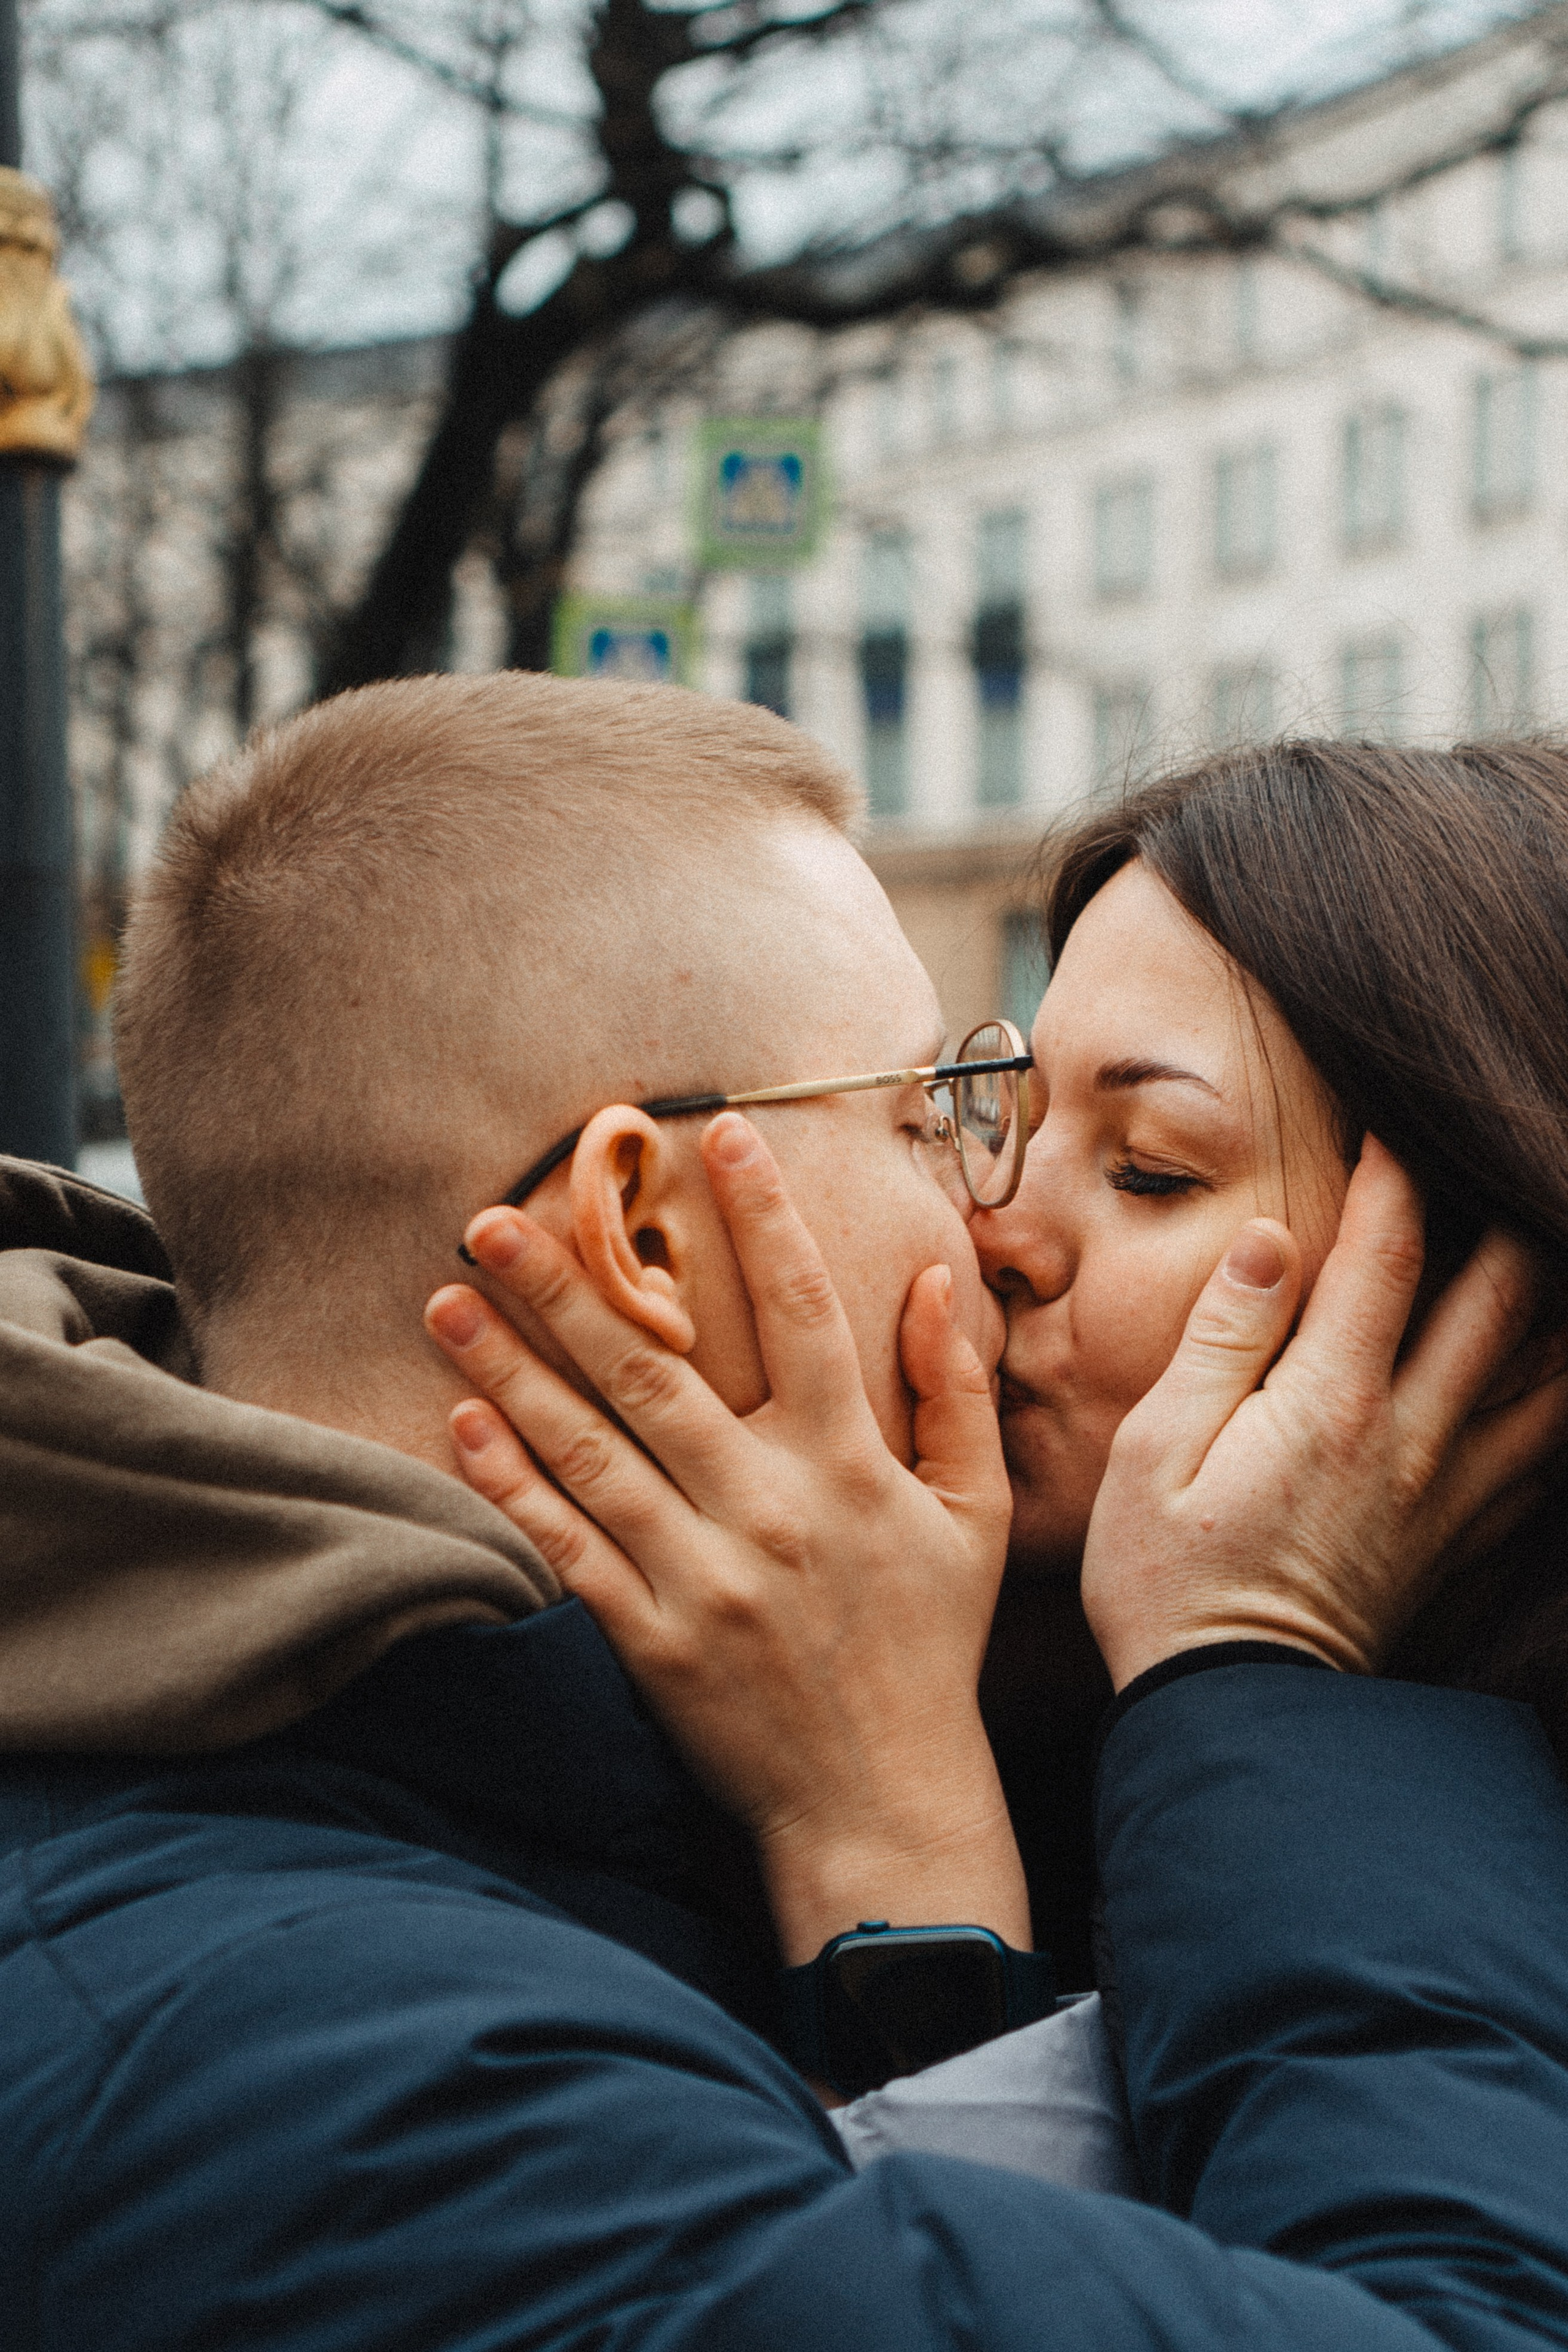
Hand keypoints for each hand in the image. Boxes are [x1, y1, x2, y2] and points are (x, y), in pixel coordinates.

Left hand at [424, 1112, 1026, 1964]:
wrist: (883, 1800)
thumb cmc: (928, 1646)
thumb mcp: (975, 1516)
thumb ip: (956, 1393)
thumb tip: (935, 1282)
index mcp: (849, 1466)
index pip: (803, 1312)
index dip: (762, 1216)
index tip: (718, 1130)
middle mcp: (769, 1508)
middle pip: (653, 1369)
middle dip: (566, 1284)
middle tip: (490, 1215)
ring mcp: (704, 1576)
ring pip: (589, 1450)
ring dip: (510, 1370)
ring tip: (444, 1301)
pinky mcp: (652, 1639)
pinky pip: (570, 1548)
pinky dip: (515, 1485)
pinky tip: (465, 1422)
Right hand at [1085, 1136, 1567, 1689]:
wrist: (1235, 1718)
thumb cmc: (1169, 1580)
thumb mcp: (1157, 1450)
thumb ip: (1223, 1338)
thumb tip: (1275, 1241)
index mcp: (1332, 1403)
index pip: (1390, 1254)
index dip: (1397, 1175)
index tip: (1389, 1126)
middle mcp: (1412, 1438)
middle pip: (1503, 1300)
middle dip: (1507, 1219)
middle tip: (1491, 1168)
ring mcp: (1447, 1495)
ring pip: (1547, 1378)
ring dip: (1553, 1307)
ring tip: (1544, 1256)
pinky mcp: (1456, 1544)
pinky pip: (1539, 1460)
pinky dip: (1555, 1404)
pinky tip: (1546, 1382)